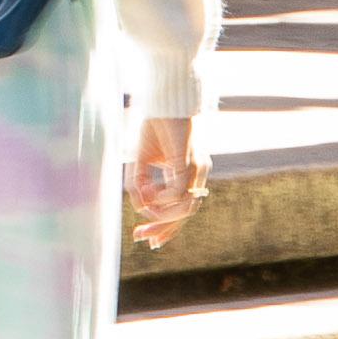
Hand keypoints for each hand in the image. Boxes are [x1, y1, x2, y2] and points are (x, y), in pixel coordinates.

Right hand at [126, 118, 208, 247]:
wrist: (165, 98)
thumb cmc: (154, 124)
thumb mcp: (142, 160)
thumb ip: (140, 185)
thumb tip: (141, 208)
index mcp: (187, 173)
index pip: (179, 207)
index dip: (162, 224)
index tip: (141, 235)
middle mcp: (197, 174)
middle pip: (185, 213)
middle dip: (163, 229)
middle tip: (143, 240)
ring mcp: (197, 169)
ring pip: (185, 208)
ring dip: (162, 216)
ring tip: (143, 214)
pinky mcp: (189, 162)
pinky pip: (178, 192)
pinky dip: (162, 198)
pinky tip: (148, 190)